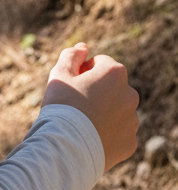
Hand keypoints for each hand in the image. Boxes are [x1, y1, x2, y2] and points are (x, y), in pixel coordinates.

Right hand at [42, 42, 138, 171]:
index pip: (101, 62)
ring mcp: (133, 121)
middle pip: (112, 85)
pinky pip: (120, 130)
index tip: (73, 81)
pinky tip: (92, 133)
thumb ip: (72, 55)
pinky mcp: (131, 142)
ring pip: (118, 108)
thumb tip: (83, 47)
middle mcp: (130, 95)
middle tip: (77, 99)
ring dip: (105, 109)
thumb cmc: (62, 104)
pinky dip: (109, 130)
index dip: (84, 69)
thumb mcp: (61, 73)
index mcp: (114, 73)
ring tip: (84, 119)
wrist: (68, 146)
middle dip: (98, 88)